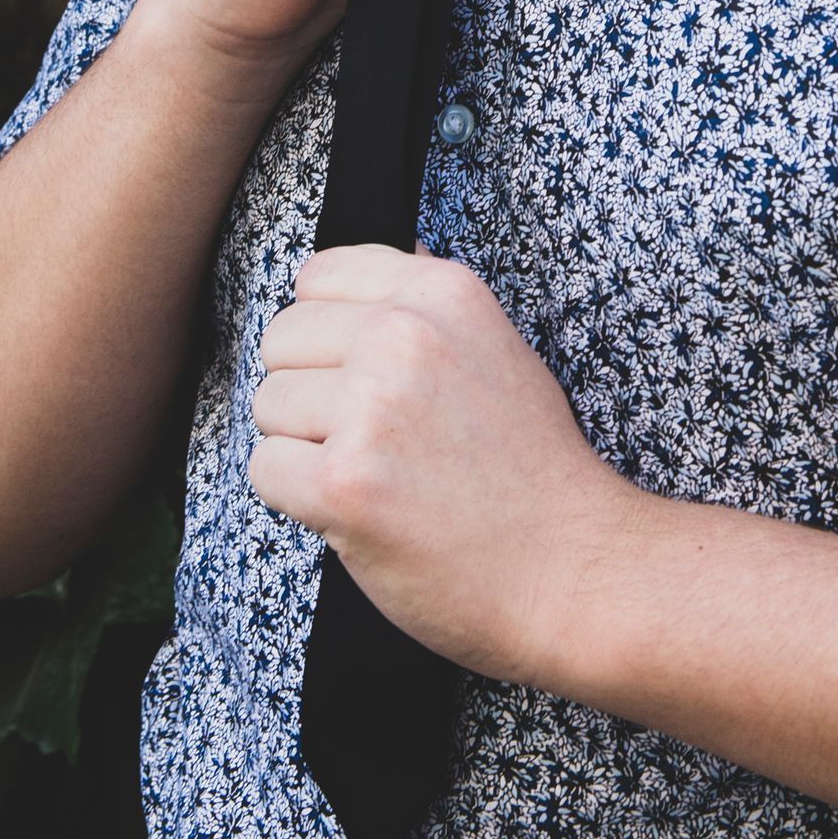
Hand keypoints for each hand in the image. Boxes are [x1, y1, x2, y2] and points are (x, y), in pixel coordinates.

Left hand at [248, 244, 642, 686]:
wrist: (573, 569)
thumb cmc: (532, 470)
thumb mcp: (496, 348)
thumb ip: (426, 309)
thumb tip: (366, 268)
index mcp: (440, 292)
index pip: (317, 278)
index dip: (327, 336)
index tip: (361, 378)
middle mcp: (403, 334)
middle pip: (281, 339)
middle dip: (309, 393)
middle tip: (374, 440)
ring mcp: (372, 407)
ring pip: (268, 405)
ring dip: (303, 448)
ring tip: (376, 475)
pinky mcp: (344, 481)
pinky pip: (264, 469)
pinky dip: (297, 499)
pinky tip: (357, 510)